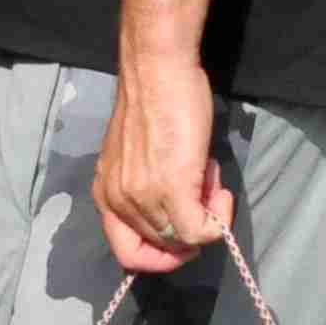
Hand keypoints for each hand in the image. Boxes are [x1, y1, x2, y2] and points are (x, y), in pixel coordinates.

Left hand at [96, 60, 229, 274]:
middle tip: (204, 191)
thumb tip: (180, 208)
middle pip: (161, 247)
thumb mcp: (137, 156)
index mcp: (106, 194)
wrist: (158, 70)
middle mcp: (117, 202)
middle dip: (190, 227)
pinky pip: (201, 231)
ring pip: (183, 240)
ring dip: (206, 216)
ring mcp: (142, 198)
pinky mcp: (172, 190)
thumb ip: (147, 186)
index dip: (161, 255)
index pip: (128, 253)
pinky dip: (219, 219)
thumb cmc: (155, 101)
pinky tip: (220, 188)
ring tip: (209, 177)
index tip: (185, 232)